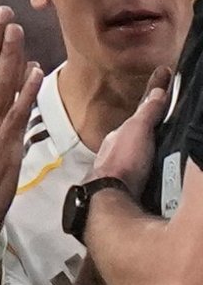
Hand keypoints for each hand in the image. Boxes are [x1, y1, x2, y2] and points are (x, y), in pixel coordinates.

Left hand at [91, 66, 172, 192]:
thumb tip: (159, 90)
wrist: (111, 196)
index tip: (164, 88)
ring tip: (173, 143)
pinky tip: (163, 168)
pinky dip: (155, 165)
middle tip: (170, 117)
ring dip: (154, 147)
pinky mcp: (132, 186)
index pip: (141, 113)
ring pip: (142, 153)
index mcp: (119, 136)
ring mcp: (123, 169)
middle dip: (153, 127)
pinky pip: (148, 170)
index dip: (154, 100)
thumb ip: (147, 111)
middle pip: (140, 135)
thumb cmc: (121, 161)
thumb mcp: (136, 129)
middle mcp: (119, 151)